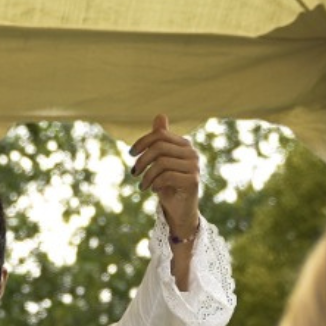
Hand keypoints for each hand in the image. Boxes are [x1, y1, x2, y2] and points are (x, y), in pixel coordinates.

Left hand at [128, 114, 201, 238]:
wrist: (180, 210)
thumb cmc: (167, 185)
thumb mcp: (160, 162)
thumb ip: (160, 141)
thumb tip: (160, 115)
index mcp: (183, 145)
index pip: (160, 134)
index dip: (142, 141)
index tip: (131, 153)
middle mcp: (192, 152)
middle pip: (159, 147)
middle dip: (142, 160)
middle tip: (134, 173)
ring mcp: (194, 166)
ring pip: (162, 162)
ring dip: (147, 176)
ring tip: (142, 186)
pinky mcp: (193, 180)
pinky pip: (167, 176)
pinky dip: (155, 183)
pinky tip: (153, 190)